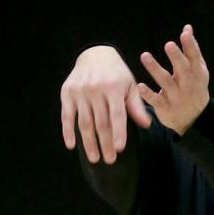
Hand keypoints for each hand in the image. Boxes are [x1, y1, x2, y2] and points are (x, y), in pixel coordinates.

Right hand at [61, 45, 151, 163]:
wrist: (95, 54)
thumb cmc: (117, 74)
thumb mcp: (130, 86)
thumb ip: (136, 106)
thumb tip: (147, 124)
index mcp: (114, 87)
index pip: (117, 115)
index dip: (118, 132)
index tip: (120, 149)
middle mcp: (96, 89)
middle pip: (101, 122)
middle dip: (105, 143)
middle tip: (110, 160)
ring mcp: (80, 91)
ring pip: (84, 122)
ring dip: (88, 142)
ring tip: (94, 158)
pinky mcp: (67, 93)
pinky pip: (66, 115)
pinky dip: (67, 131)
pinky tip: (71, 145)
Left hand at [137, 25, 209, 135]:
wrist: (194, 119)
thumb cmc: (194, 87)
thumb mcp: (197, 70)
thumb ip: (191, 50)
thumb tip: (187, 27)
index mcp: (197, 74)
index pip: (194, 58)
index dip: (190, 46)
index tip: (184, 34)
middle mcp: (187, 84)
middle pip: (182, 69)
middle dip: (176, 57)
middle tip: (169, 45)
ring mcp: (176, 97)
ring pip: (165, 82)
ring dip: (154, 69)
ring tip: (144, 56)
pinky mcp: (165, 107)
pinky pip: (156, 100)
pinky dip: (148, 94)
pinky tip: (139, 86)